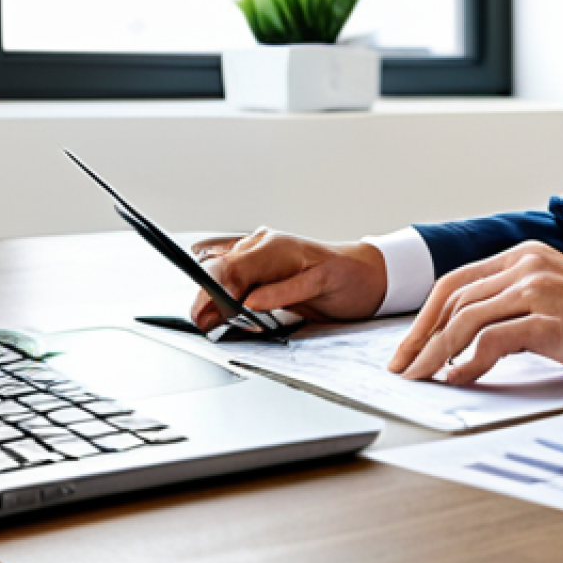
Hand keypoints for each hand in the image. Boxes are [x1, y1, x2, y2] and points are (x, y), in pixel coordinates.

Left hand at [189, 229, 386, 331]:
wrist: (367, 274)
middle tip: (200, 317)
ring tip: (219, 310)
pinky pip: (293, 283)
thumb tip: (208, 315)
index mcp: (262, 247)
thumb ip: (245, 298)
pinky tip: (254, 303)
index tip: (195, 312)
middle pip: (233, 265)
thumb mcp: (277, 292)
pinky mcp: (324, 272)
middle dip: (212, 292)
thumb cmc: (318, 282)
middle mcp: (276, 245)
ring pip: (257, 269)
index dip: (204, 289)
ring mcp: (301, 257)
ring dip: (234, 292)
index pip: (223, 265)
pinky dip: (272, 294)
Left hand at [387, 241, 562, 384]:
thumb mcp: (557, 298)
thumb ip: (516, 306)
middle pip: (451, 297)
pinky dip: (468, 362)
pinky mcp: (550, 318)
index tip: (410, 345)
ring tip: (419, 380)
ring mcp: (537, 288)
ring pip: (464, 318)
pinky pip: (492, 340)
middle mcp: (525, 263)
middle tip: (401, 366)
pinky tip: (458, 380)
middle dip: (419, 335)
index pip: (457, 281)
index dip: (426, 315)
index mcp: (524, 255)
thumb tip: (470, 340)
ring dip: (434, 353)